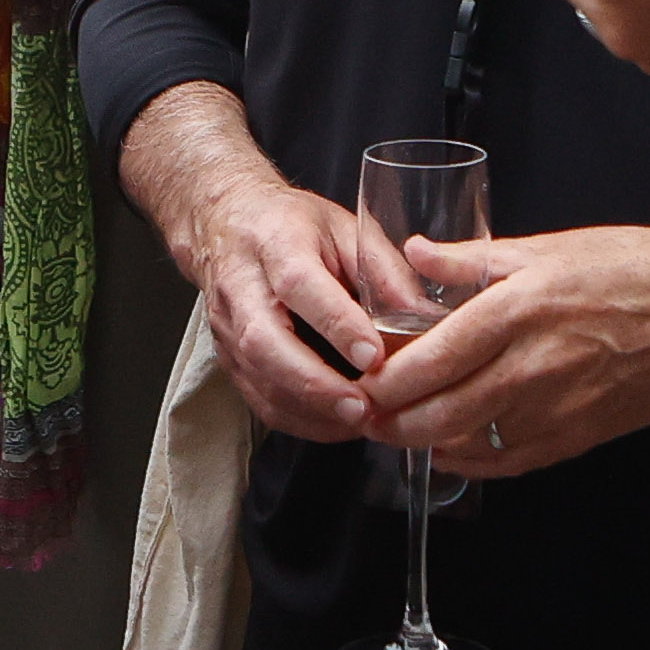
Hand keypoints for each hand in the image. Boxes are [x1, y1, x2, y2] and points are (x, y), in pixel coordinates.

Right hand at [121, 84, 417, 440]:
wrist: (223, 225)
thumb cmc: (293, 225)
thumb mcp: (346, 227)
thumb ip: (384, 270)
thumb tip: (425, 319)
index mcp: (276, 244)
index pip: (300, 286)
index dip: (336, 323)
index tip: (374, 355)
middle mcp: (242, 289)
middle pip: (265, 343)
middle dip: (314, 383)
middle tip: (362, 407)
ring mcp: (227, 329)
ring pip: (259, 380)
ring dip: (310, 410)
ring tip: (360, 422)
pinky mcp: (228, 359)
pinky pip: (259, 401)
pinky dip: (300, 421)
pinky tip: (337, 424)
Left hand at [357, 223, 649, 478]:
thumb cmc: (628, 267)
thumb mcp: (544, 247)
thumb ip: (471, 260)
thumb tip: (414, 254)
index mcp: (517, 309)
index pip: (432, 358)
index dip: (387, 379)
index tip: (362, 380)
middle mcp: (532, 365)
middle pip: (439, 412)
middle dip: (391, 422)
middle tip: (366, 415)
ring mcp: (556, 408)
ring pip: (469, 443)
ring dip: (424, 442)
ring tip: (399, 431)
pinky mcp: (577, 435)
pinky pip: (509, 461)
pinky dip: (471, 461)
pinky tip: (451, 450)